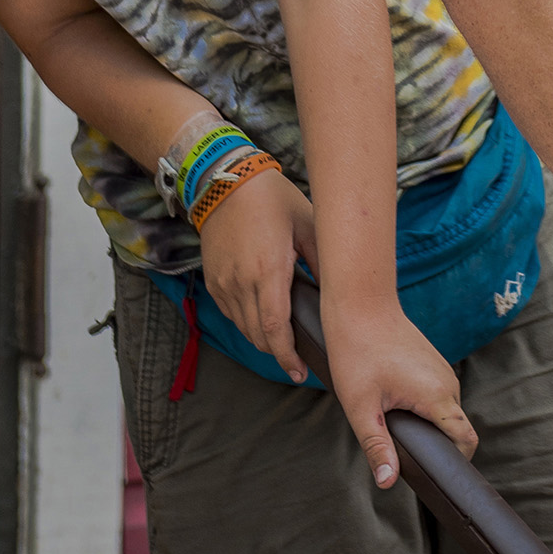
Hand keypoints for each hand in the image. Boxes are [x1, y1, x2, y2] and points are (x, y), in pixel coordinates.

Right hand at [198, 169, 318, 382]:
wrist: (225, 182)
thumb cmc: (272, 199)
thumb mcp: (307, 223)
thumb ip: (321, 260)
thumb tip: (339, 289)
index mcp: (268, 270)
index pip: (276, 329)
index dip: (288, 356)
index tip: (299, 371)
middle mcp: (241, 282)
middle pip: (259, 336)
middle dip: (279, 353)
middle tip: (298, 360)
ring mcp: (224, 284)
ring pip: (244, 329)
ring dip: (263, 340)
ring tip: (284, 342)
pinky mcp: (214, 281)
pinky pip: (231, 314)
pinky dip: (248, 323)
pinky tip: (264, 319)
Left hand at [323, 297, 476, 481]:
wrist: (361, 304)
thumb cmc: (357, 351)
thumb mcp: (360, 407)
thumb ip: (377, 446)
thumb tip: (388, 482)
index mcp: (436, 395)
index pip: (466, 439)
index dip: (457, 463)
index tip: (436, 478)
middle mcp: (447, 381)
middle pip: (456, 427)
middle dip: (436, 445)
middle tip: (403, 455)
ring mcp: (441, 368)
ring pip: (446, 409)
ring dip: (429, 424)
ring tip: (395, 427)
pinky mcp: (432, 360)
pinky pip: (437, 393)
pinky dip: (424, 406)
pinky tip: (395, 404)